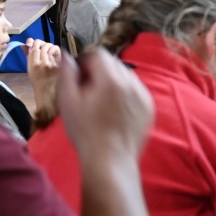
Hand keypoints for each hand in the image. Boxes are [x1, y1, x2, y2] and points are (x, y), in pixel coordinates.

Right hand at [25, 39, 63, 115]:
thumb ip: (28, 57)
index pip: (35, 47)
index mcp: (33, 66)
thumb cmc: (40, 85)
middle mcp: (43, 64)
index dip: (35, 43)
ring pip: (53, 48)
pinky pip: (61, 53)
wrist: (50, 98)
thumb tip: (25, 44)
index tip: (36, 45)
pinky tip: (57, 57)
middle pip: (44, 46)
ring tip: (50, 53)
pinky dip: (58, 53)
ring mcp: (55, 66)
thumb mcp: (30, 72)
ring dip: (51, 48)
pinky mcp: (64, 67)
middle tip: (44, 49)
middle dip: (44, 45)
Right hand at [56, 49, 154, 163]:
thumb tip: (66, 55)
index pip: (99, 54)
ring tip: (101, 104)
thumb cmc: (85, 132)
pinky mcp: (149, 107)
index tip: (79, 79)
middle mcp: (132, 83)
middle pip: (114, 64)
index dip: (85, 63)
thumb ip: (67, 74)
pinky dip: (125, 94)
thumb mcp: (68, 102)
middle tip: (88, 93)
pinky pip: (136, 90)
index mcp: (111, 79)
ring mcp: (144, 95)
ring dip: (113, 82)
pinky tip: (114, 112)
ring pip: (126, 76)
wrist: (110, 160)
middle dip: (99, 72)